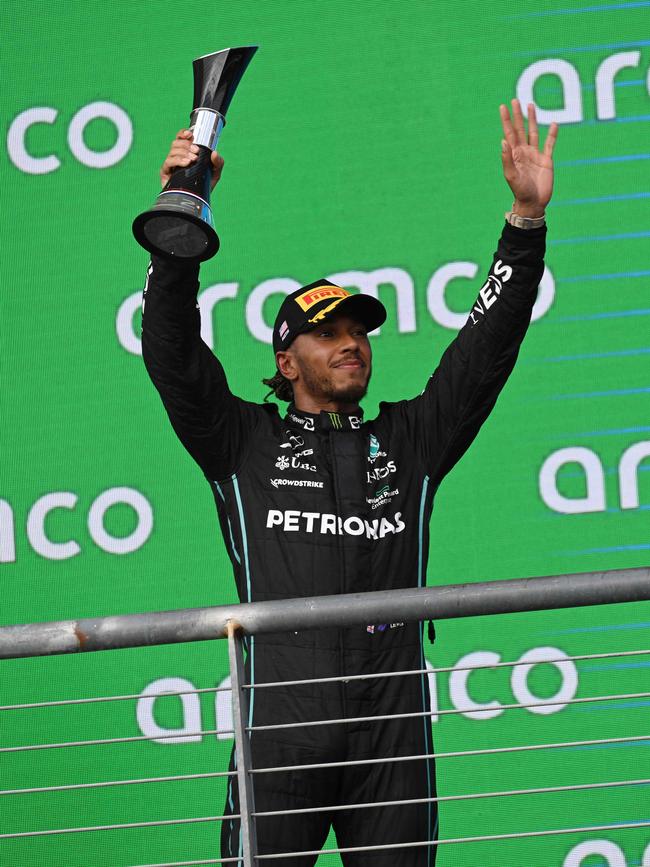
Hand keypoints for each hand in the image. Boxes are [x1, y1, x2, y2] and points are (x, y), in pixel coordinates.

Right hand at [160, 128, 223, 189]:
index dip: (183, 133)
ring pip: (172, 150)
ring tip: (192, 160)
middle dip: (187, 145)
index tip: (190, 135)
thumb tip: (215, 153)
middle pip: (176, 143)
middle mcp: (177, 157)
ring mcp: (170, 165)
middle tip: (196, 152)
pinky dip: (177, 160)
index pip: (181, 138)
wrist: (197, 201)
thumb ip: (218, 163)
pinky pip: (168, 162)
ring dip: (183, 152)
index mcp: (186, 153)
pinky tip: (186, 163)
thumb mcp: (215, 174)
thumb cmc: (204, 185)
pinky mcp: (165, 173)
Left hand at [499, 99, 557, 217]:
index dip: (506, 120)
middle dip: (517, 115)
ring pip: (533, 133)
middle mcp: (523, 152)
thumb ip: (507, 158)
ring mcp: (535, 155)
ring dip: (532, 120)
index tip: (503, 106)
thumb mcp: (511, 175)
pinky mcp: (546, 160)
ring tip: (530, 105)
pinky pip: (549, 144)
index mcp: (513, 155)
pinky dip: (552, 134)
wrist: (533, 203)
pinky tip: (554, 124)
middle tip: (515, 100)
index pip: (509, 133)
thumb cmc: (520, 191)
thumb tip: (503, 140)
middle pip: (520, 129)